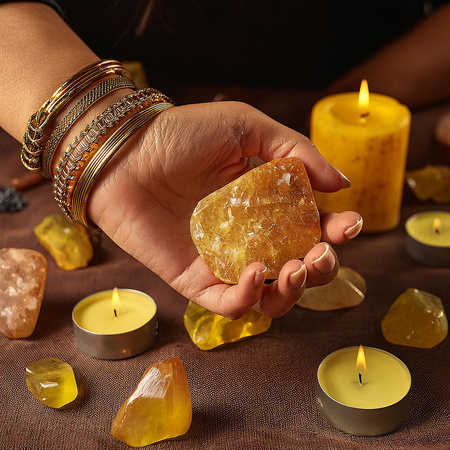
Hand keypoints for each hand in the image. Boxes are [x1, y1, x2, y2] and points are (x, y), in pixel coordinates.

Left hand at [88, 101, 361, 317]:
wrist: (124, 153)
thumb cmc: (182, 134)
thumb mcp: (246, 128)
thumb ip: (295, 151)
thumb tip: (341, 183)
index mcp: (265, 205)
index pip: (311, 228)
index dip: (335, 232)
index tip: (348, 224)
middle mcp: (248, 238)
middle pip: (296, 270)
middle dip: (320, 270)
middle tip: (322, 256)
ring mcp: (222, 261)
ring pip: (268, 297)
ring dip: (292, 293)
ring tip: (296, 270)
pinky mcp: (193, 279)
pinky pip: (228, 304)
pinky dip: (247, 297)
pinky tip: (253, 273)